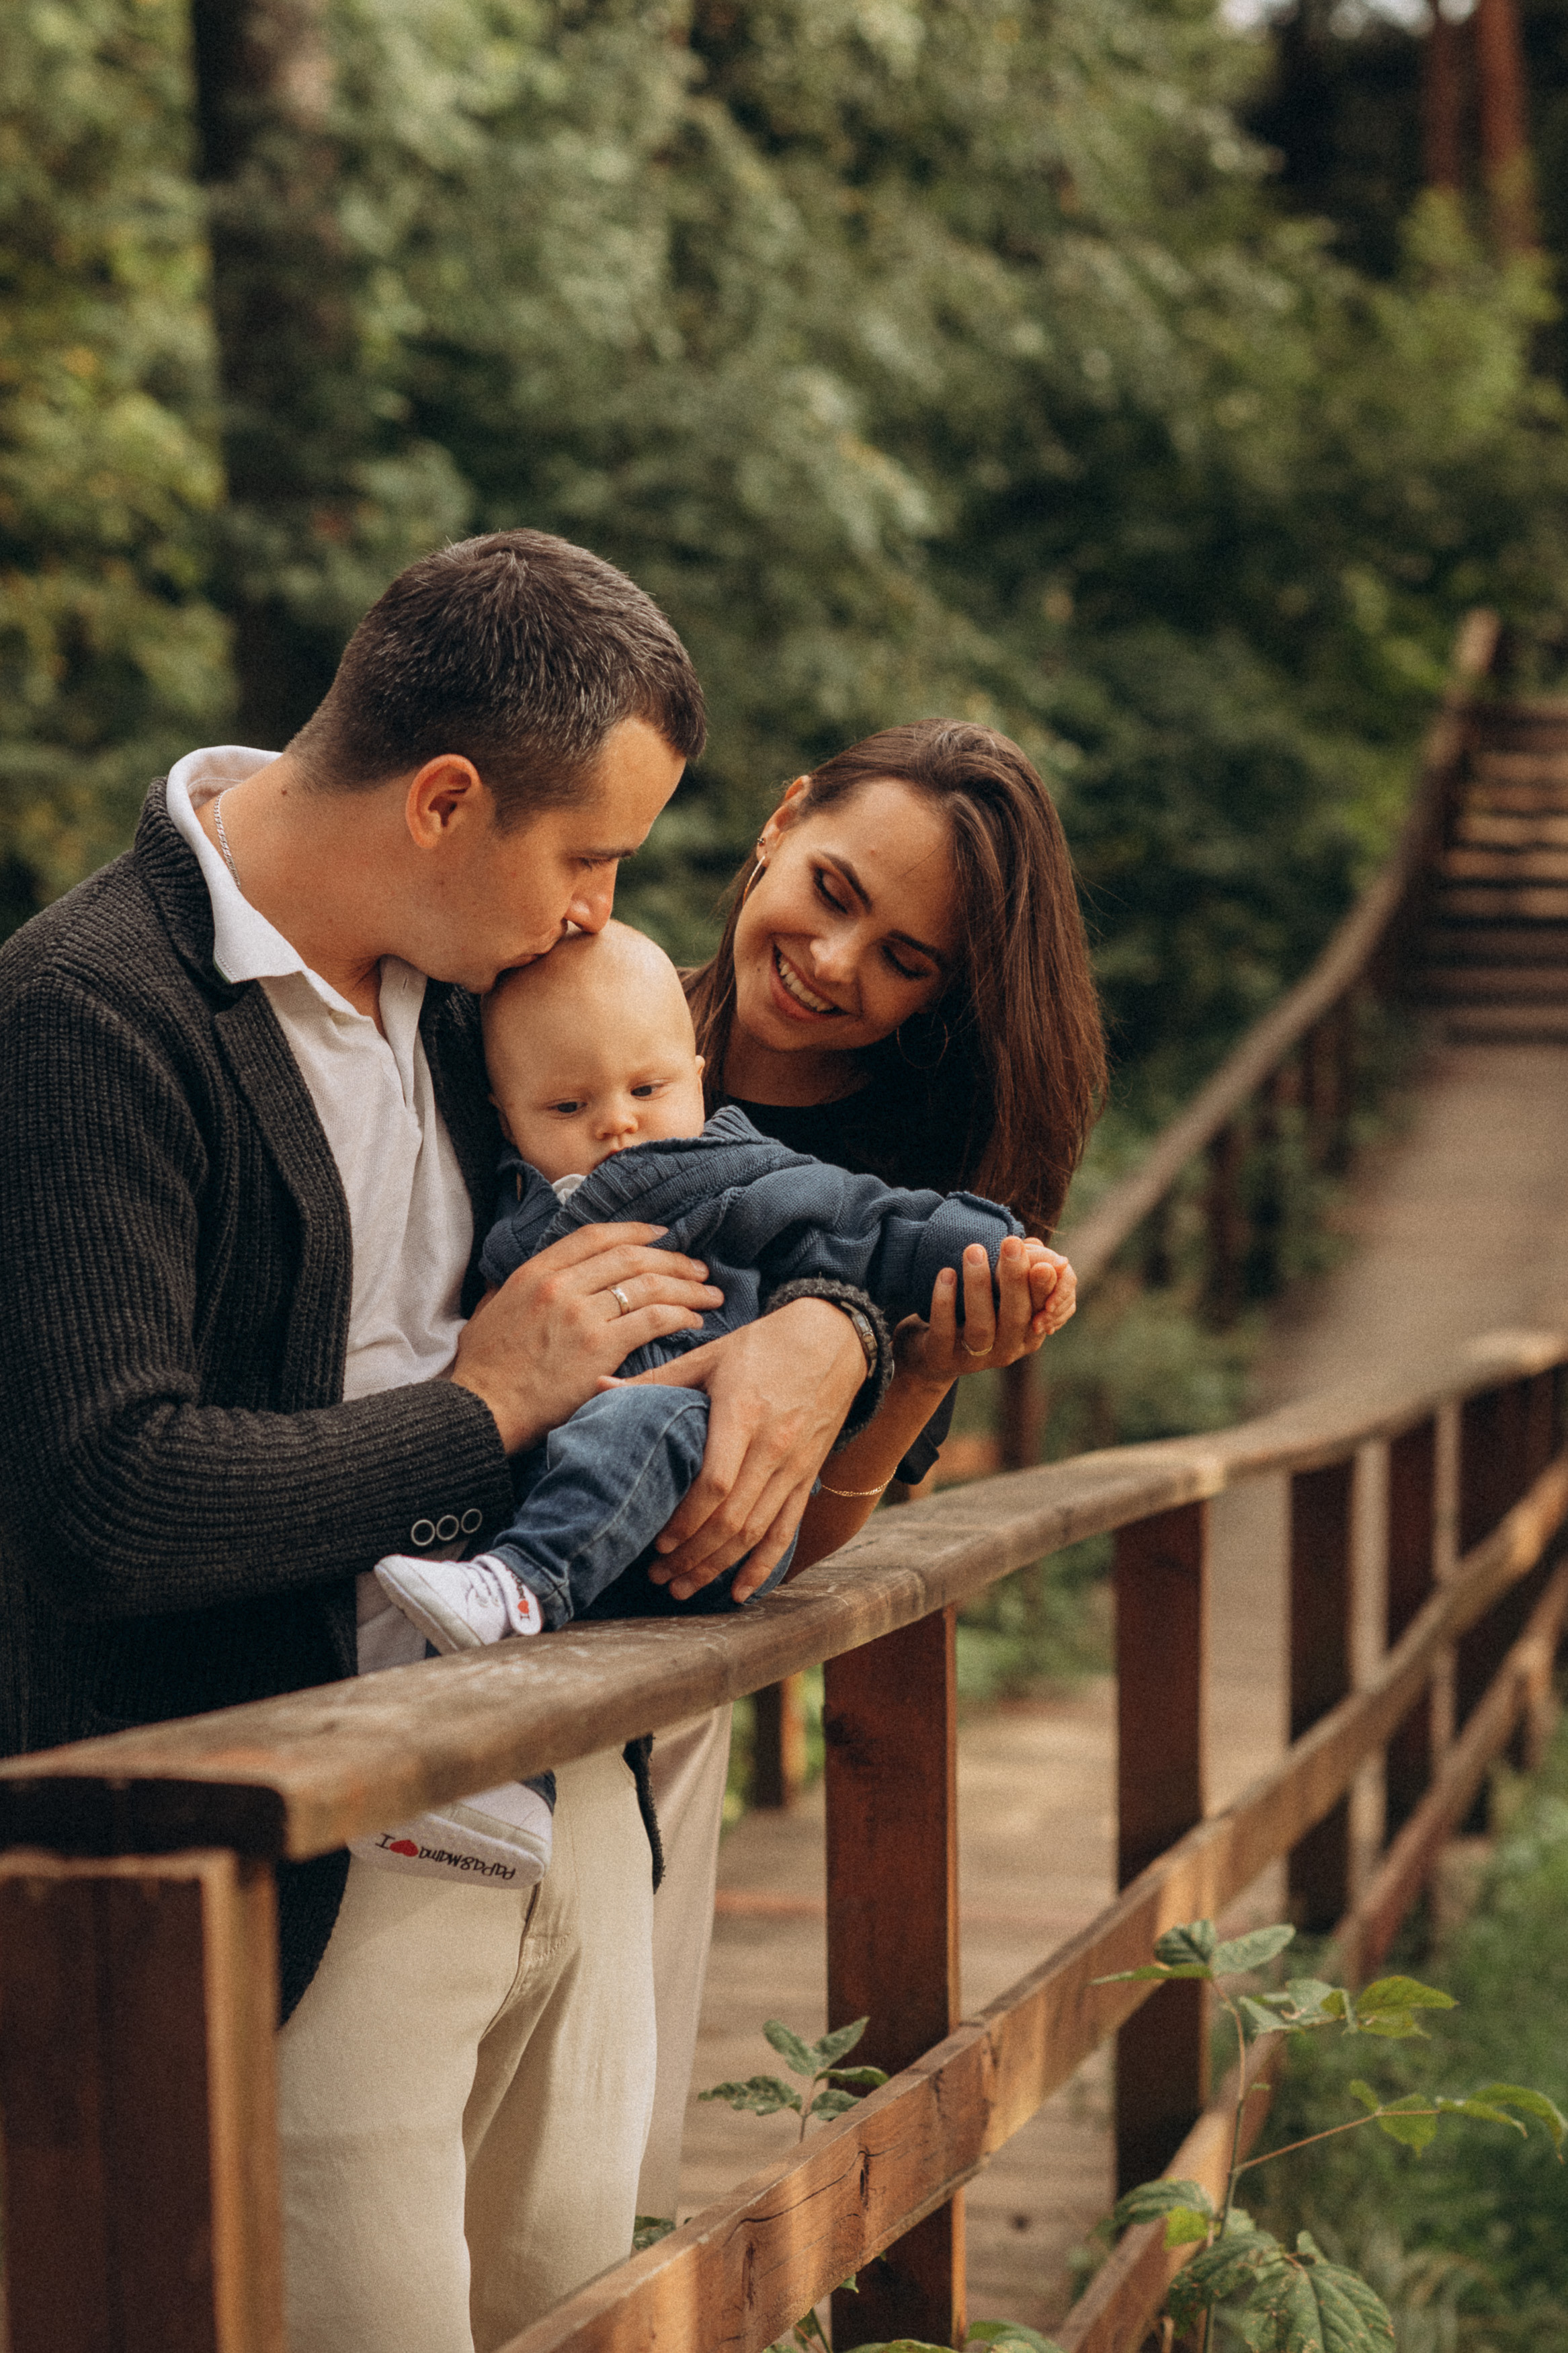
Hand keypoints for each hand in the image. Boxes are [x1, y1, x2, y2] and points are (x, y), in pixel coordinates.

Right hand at [451, 1222, 722, 1453]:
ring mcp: (581, 1315)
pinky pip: (653, 1320)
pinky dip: (680, 1316)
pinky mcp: (600, 1348)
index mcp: (535, 1272)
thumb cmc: (486, 1369)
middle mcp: (561, 1286)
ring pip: (649, 1286)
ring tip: (710, 1295)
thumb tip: (543, 1277)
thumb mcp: (493, 1309)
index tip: (663, 1236)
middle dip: (673, 1260)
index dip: (636, 1231)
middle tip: (699, 1268)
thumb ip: (522, 1286)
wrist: (481, 1410)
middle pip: (631, 1256)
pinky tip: (694, 1321)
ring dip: (687, 1287)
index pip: (596, 1236)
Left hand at [600, 1298, 866, 1600]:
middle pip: (733, 1517)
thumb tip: (597, 1389)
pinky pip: (786, 1529)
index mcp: (742, 1414)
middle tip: (660, 1576)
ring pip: (756, 1531)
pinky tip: (740, 1591)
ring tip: (684, 1587)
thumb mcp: (709, 1356)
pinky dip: (764, 1564)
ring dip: (719, 1566)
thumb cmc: (763, 1345)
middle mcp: (772, 1446)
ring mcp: (794, 1466)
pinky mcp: (807, 1476)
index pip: (715, 1482)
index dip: (686, 1520)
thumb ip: (655, 1380)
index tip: (658, 1542)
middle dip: (694, 1555)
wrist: (833, 1339)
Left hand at [894, 1235, 1075, 1384]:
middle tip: (1011, 1242)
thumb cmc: (974, 1317)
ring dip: (978, 1285)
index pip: (1043, 1311)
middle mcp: (1006, 1351)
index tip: (1043, 1261)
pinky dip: (945, 1301)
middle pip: (1016, 1317)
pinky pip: (944, 1331)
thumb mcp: (1000, 1300)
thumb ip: (1017, 1275)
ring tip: (974, 1249)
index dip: (1043, 1288)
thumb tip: (1031, 1241)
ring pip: (981, 1325)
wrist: (933, 1357)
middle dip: (1015, 1278)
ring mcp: (974, 1360)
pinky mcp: (942, 1358)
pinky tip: (947, 1273)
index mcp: (1027, 1336)